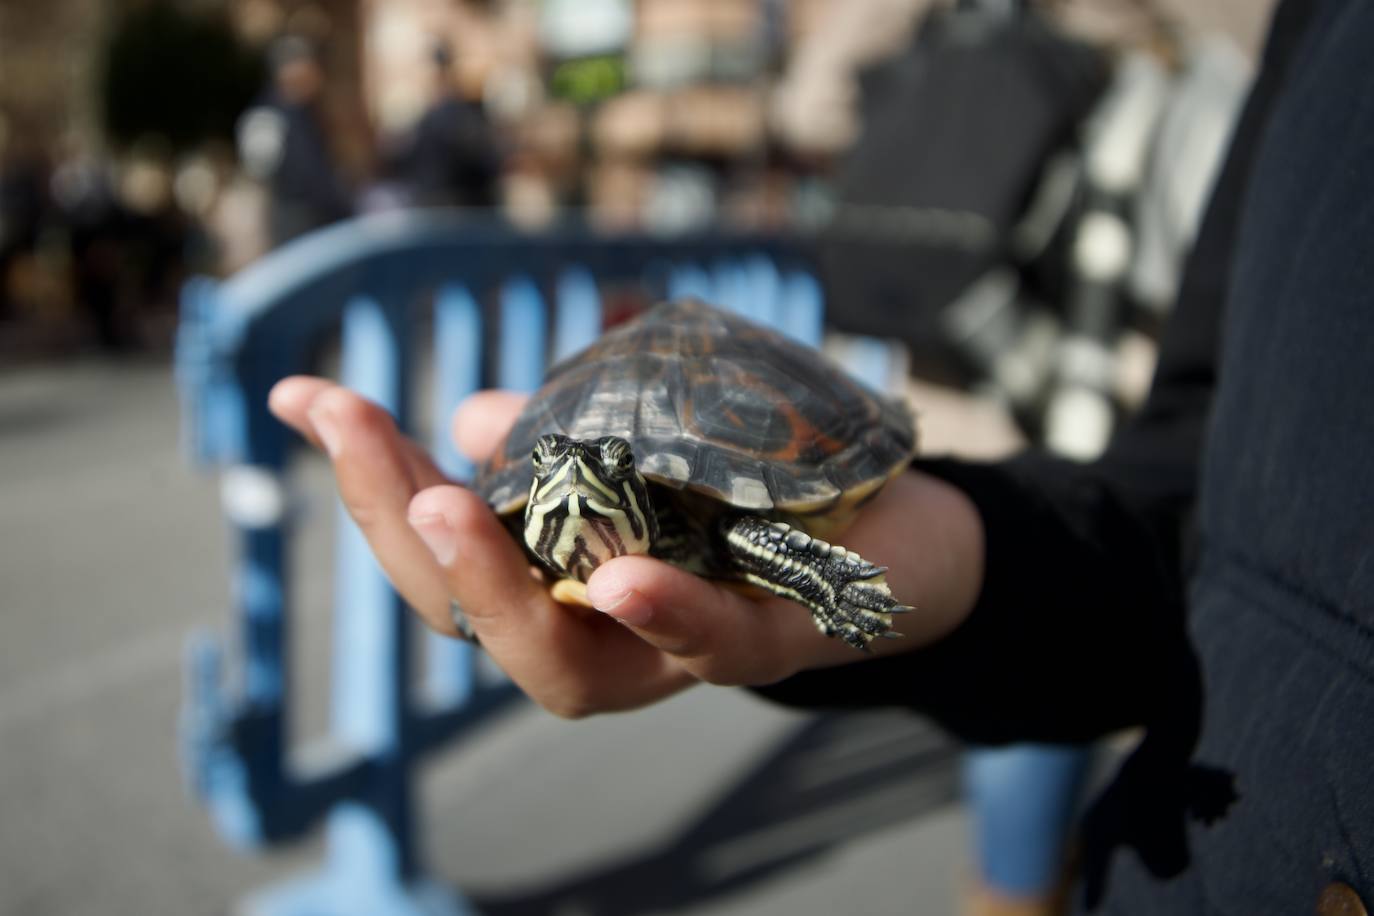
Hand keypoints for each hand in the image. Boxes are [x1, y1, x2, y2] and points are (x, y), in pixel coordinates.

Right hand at [268, 377, 984, 716]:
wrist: (908, 542)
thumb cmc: (762, 500)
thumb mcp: (651, 454)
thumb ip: (565, 442)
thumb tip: (474, 415)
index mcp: (563, 582)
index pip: (442, 546)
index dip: (366, 482)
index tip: (301, 396)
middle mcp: (605, 634)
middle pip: (478, 620)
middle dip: (410, 537)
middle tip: (375, 455)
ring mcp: (683, 651)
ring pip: (569, 667)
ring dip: (497, 590)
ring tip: (441, 507)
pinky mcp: (781, 640)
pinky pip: (717, 648)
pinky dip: (666, 616)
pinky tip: (618, 575)